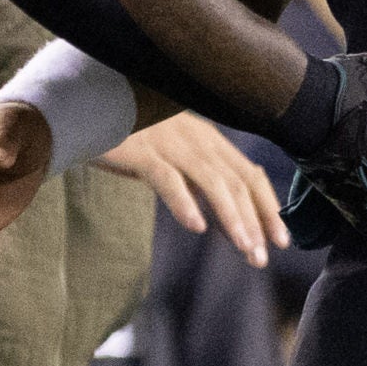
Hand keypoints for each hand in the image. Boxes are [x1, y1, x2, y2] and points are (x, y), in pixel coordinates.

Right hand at [97, 112, 287, 266]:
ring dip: (232, 217)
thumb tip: (221, 219)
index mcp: (205, 139)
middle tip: (262, 257)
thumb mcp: (170, 156)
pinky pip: (168, 178)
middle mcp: (194, 137)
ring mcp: (169, 142)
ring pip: (211, 181)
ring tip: (244, 247)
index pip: (249, 173)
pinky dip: (184, 202)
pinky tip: (196, 226)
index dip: (268, 206)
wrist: (85, 108)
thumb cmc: (129, 136)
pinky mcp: (141, 150)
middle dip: (255, 220)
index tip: (281, 240)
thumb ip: (195, 180)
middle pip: (236, 180)